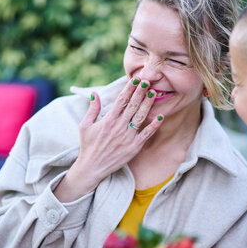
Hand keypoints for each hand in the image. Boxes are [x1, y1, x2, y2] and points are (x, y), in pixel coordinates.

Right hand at [54, 77, 162, 201]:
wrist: (92, 168)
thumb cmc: (88, 146)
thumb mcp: (85, 125)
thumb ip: (92, 109)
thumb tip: (95, 93)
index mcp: (108, 120)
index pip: (121, 100)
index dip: (129, 88)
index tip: (136, 79)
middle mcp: (118, 127)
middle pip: (132, 105)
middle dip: (140, 92)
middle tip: (148, 80)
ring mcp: (127, 137)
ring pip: (140, 117)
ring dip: (148, 104)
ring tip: (154, 93)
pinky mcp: (134, 147)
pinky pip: (146, 135)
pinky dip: (154, 126)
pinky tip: (161, 117)